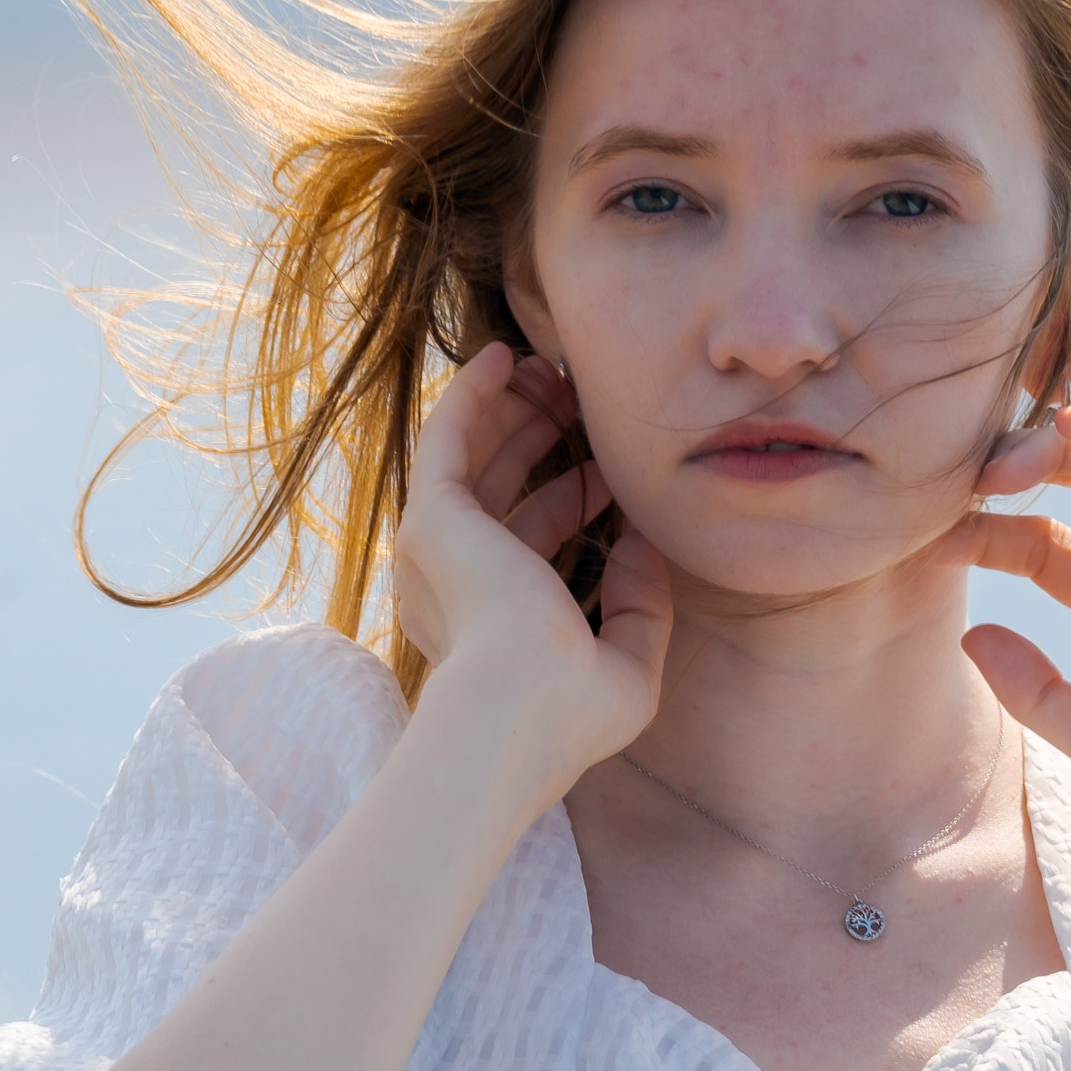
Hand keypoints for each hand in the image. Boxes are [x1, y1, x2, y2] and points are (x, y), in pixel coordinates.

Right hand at [392, 342, 673, 798]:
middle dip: (535, 438)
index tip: (609, 466)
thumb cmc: (570, 712)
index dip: (571, 495)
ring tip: (542, 366)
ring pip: (472, 456)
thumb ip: (640, 607)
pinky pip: (446, 438)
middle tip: (571, 398)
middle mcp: (453, 578)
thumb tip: (639, 542)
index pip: (530, 537)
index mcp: (492, 616)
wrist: (517, 712)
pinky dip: (470, 396)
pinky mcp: (431, 517)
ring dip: (506, 409)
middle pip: (498, 486)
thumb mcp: (629, 668)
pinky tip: (500, 357)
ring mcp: (437, 547)